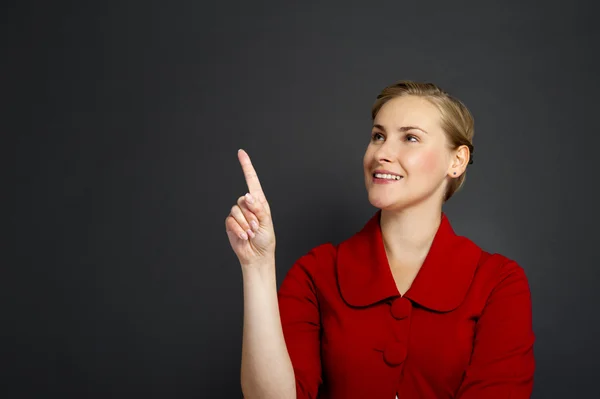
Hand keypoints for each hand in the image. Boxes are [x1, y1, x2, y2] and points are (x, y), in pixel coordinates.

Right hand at [225, 149, 275, 267]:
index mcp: (259, 202)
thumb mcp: (266, 222)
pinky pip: (230, 220)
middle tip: (256, 227)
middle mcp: (247, 205)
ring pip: (236, 211)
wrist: (257, 255)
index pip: (251, 180)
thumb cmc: (265, 239)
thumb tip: (247, 195)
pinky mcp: (230, 223)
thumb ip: (258, 208)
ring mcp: (238, 214)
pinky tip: (244, 236)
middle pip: (243, 200)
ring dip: (245, 224)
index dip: (246, 166)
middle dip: (251, 215)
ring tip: (251, 233)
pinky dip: (238, 229)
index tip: (241, 153)